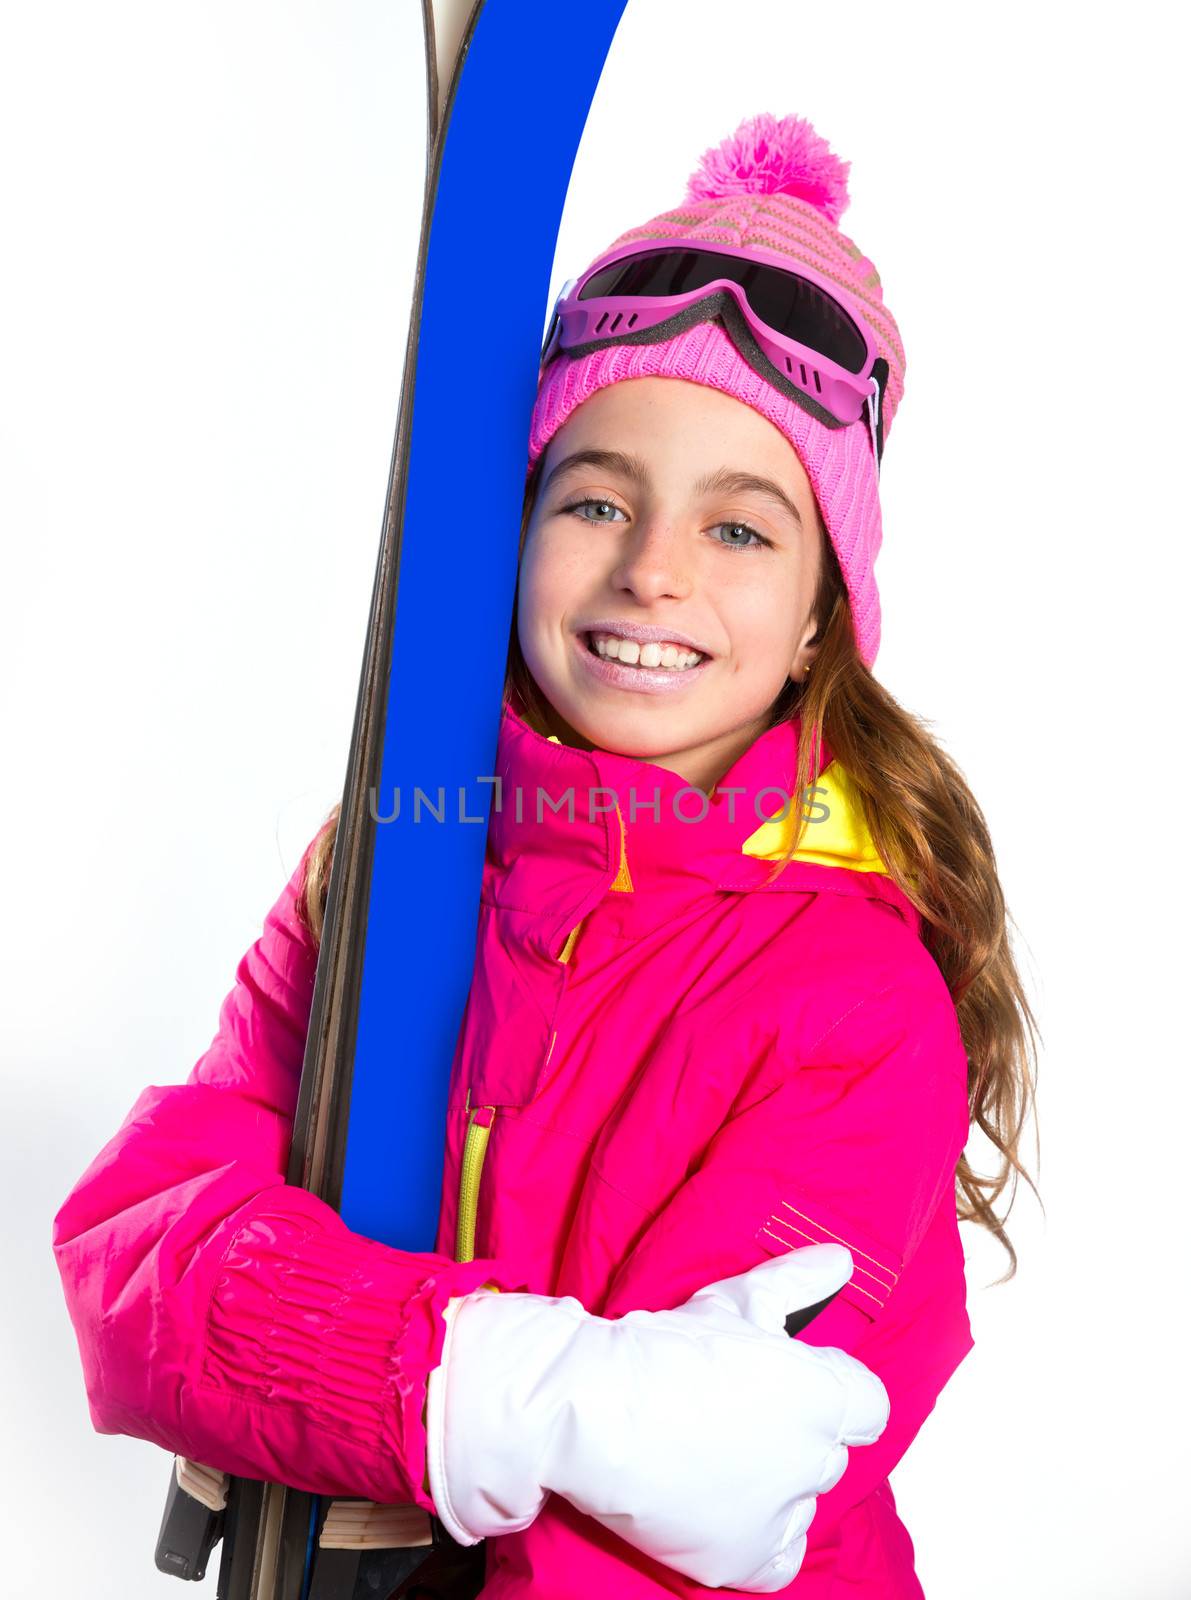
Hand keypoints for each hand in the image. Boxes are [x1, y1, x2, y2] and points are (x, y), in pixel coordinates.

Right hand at [424, 1245, 888, 1591]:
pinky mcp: (746, 1557)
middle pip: (827, 1453)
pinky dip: (763, 1536)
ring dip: (774, 1482)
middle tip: (736, 1413)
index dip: (830, 1392)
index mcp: (822, 1395)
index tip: (788, 1383)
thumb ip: (797, 1283)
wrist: (594, 1409)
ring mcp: (780, 1512)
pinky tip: (726, 1505)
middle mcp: (813, 1458)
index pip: (868, 1406)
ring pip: (801, 1500)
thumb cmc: (663, 1349)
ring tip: (717, 1454)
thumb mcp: (736, 1301)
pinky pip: (783, 1554)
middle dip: (793, 1433)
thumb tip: (841, 1260)